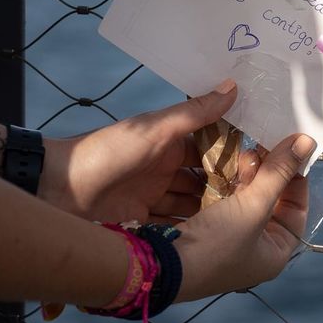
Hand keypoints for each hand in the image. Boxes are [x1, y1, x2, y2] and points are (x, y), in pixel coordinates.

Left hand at [38, 81, 246, 223]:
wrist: (57, 191)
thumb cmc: (108, 153)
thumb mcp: (155, 129)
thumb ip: (195, 113)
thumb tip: (233, 85)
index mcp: (170, 141)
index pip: (211, 145)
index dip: (235, 153)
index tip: (265, 161)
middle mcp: (165, 168)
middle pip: (205, 178)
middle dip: (229, 187)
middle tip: (261, 198)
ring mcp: (155, 196)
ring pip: (194, 203)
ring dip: (214, 210)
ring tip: (245, 220)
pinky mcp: (145, 221)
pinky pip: (176, 223)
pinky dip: (194, 228)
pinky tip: (216, 237)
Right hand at [172, 132, 314, 300]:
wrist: (160, 265)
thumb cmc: (217, 244)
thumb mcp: (254, 206)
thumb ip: (279, 172)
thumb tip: (307, 142)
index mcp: (274, 253)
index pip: (297, 211)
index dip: (296, 180)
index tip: (289, 152)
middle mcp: (254, 249)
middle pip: (270, 202)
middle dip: (267, 173)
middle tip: (258, 149)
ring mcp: (228, 240)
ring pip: (244, 198)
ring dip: (244, 175)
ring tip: (242, 154)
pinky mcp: (204, 230)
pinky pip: (221, 200)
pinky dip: (223, 182)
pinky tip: (220, 164)